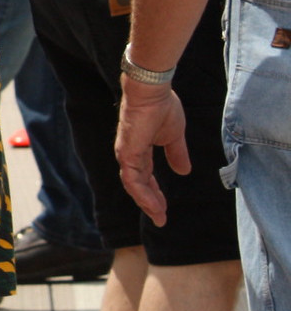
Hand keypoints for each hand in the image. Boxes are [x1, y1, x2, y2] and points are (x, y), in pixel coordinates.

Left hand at [116, 77, 188, 225]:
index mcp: (139, 150)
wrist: (153, 91)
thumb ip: (177, 154)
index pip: (145, 177)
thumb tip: (184, 172)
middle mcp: (130, 154)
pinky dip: (143, 193)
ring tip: (159, 216)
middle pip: (138, 185)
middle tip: (161, 219)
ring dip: (147, 202)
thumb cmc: (162, 107)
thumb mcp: (174, 136)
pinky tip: (153, 205)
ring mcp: (126, 154)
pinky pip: (133, 179)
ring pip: (134, 186)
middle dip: (150, 203)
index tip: (163, 209)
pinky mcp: (127, 153)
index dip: (154, 193)